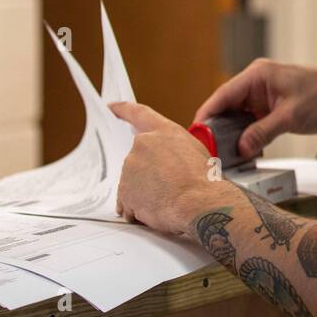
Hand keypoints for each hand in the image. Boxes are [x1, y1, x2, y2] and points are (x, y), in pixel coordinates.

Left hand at [110, 101, 228, 235]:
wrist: (198, 202)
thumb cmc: (204, 179)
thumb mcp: (195, 150)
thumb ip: (174, 147)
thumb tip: (169, 157)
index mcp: (162, 132)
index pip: (138, 114)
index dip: (124, 110)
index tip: (112, 107)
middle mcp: (142, 146)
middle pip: (138, 158)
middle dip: (149, 173)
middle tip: (169, 185)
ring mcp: (130, 169)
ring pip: (134, 182)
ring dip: (145, 193)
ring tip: (167, 199)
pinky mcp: (124, 192)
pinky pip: (128, 203)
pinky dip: (138, 209)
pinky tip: (156, 209)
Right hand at [193, 58, 316, 158]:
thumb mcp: (290, 117)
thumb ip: (262, 132)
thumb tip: (240, 148)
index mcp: (258, 75)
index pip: (223, 95)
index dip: (207, 115)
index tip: (195, 134)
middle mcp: (257, 84)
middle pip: (227, 108)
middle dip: (218, 129)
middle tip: (208, 152)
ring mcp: (263, 97)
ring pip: (237, 118)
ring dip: (232, 136)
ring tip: (223, 157)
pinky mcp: (271, 110)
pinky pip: (250, 124)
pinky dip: (246, 137)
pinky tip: (243, 154)